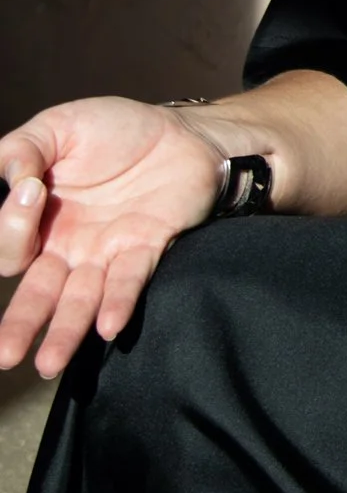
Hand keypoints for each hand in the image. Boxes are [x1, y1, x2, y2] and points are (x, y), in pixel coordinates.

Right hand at [0, 97, 223, 377]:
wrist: (183, 131)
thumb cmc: (117, 130)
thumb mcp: (59, 126)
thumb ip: (24, 150)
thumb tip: (12, 180)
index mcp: (39, 222)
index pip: (12, 245)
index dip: (12, 225)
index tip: (31, 189)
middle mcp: (69, 246)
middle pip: (38, 292)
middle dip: (21, 323)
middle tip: (6, 355)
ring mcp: (108, 251)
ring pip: (80, 299)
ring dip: (65, 331)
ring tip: (47, 365)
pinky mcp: (148, 247)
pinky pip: (130, 280)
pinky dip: (118, 302)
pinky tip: (106, 327)